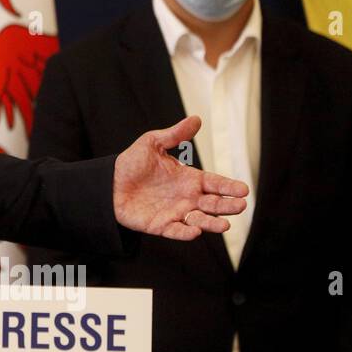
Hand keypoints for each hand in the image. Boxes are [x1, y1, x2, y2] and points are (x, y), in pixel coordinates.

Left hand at [113, 116, 248, 238]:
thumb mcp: (152, 143)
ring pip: (200, 220)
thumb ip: (175, 134)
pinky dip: (185, 233)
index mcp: (190, 179)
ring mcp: (176, 212)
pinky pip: (176, 231)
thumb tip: (195, 118)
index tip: (244, 190)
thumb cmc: (132, 163)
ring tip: (224, 225)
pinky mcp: (161, 225)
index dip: (229, 187)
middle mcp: (187, 197)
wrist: (108, 183)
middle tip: (241, 205)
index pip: (215, 183)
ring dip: (212, 224)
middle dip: (228, 206)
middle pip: (214, 204)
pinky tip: (194, 231)